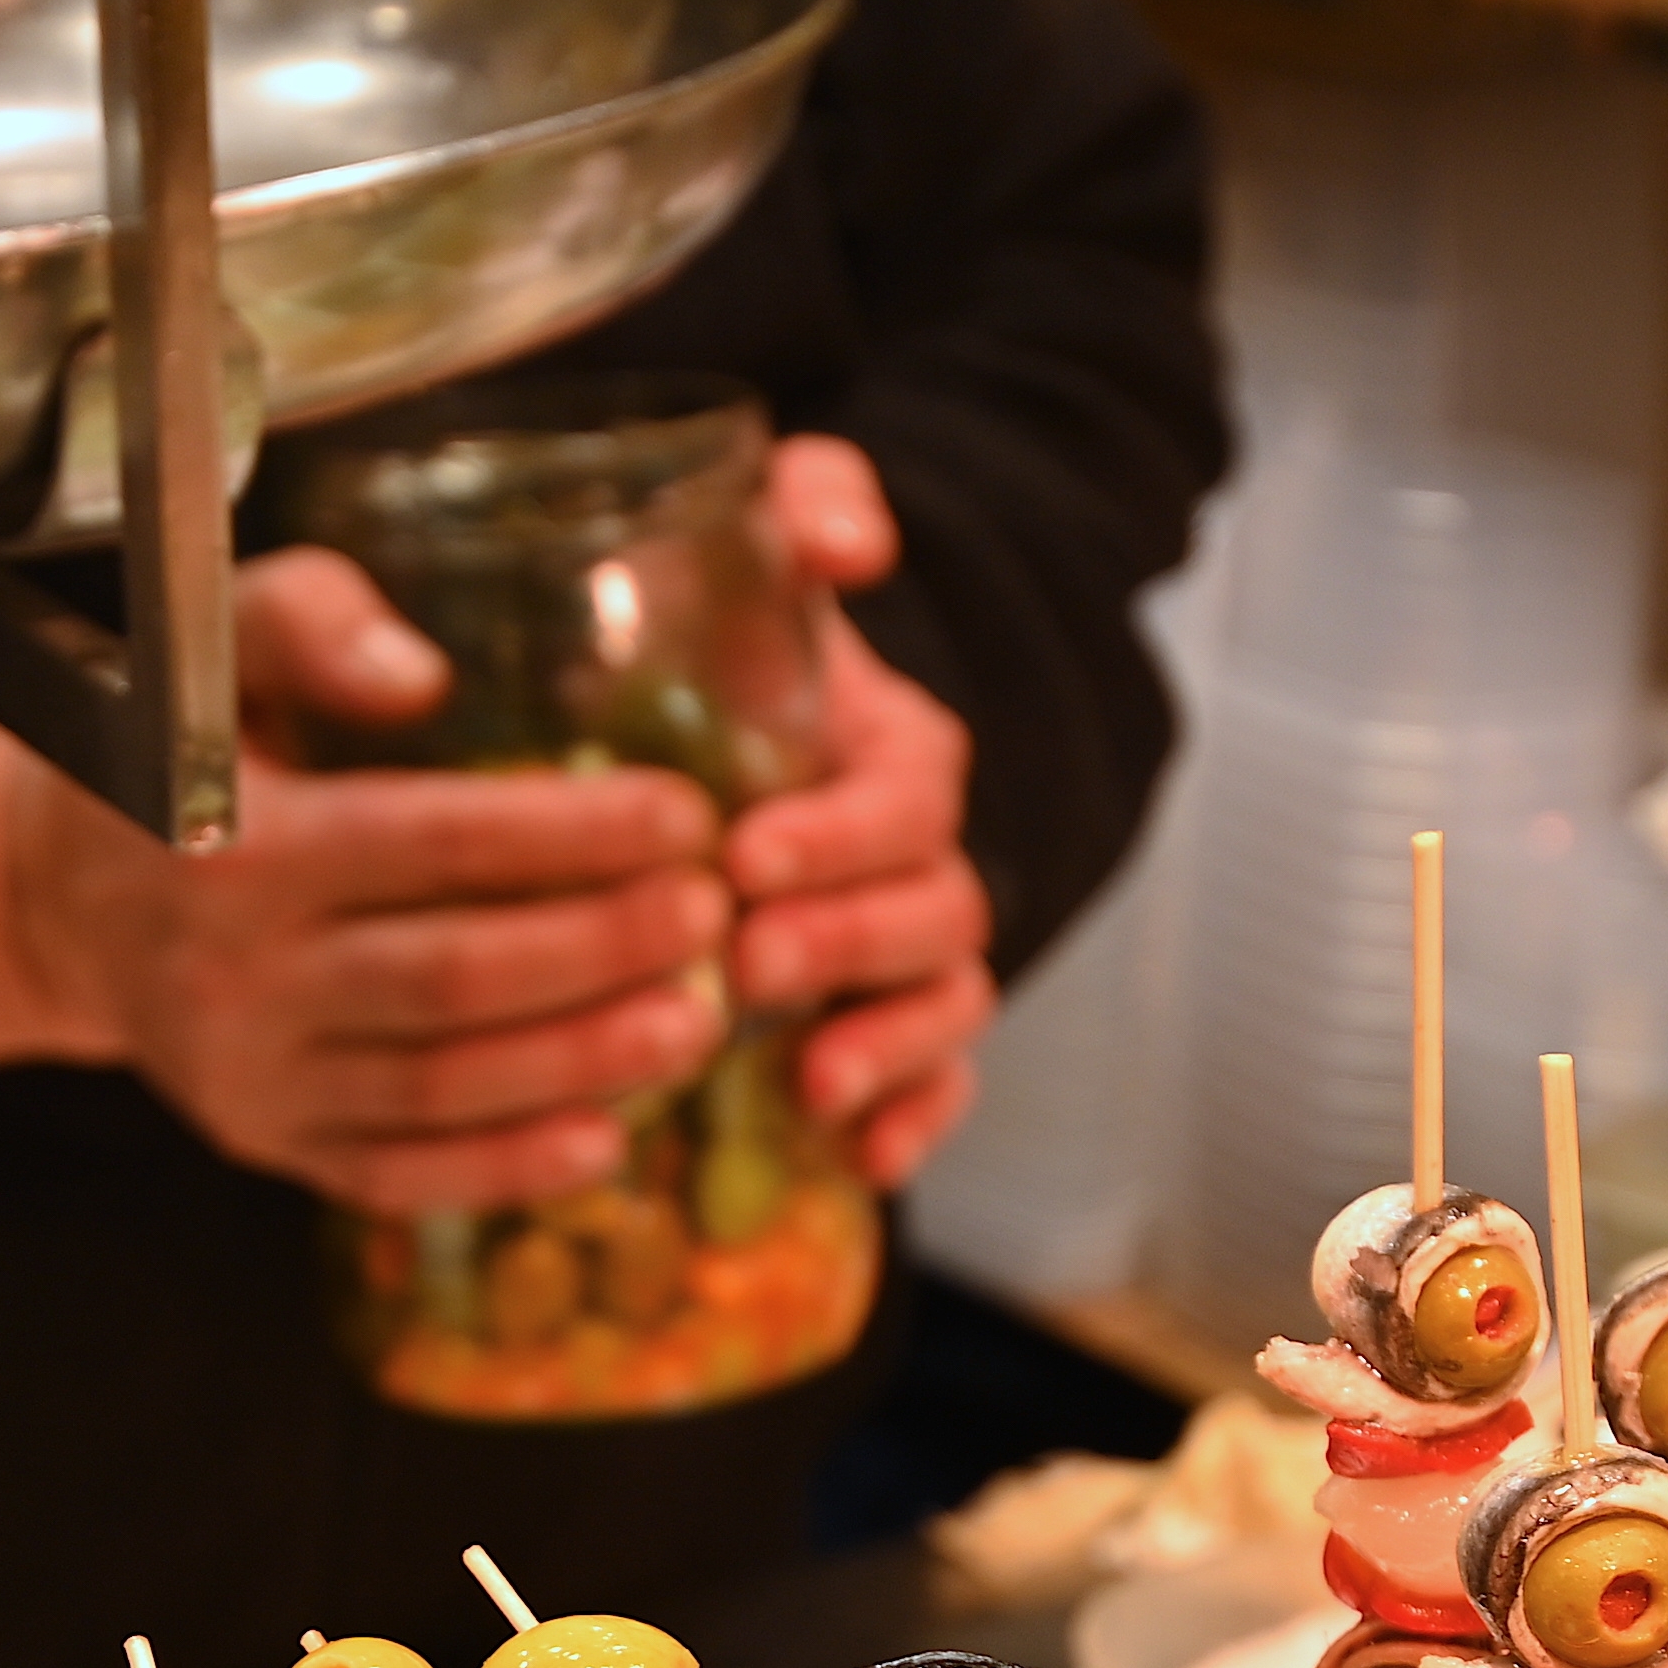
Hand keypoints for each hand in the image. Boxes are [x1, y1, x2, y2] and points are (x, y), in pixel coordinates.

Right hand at [1, 551, 733, 1212]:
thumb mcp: (211, 645)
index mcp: (232, 842)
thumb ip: (313, 620)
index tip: (686, 817)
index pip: (432, 842)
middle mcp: (233, 973)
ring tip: (698, 1022)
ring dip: (584, 1063)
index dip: (572, 835)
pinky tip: (606, 1140)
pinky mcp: (263, 1141)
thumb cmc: (172, 745)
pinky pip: (398, 1175)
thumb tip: (423, 676)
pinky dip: (506, 1169)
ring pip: (444, 1087)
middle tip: (715, 918)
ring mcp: (248, 1075)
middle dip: (603, 951)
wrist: (53, 894)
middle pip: (457, 978)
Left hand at [731, 434, 996, 1187]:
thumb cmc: (734, 643)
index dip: (839, 833)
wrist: (721, 729)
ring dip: (887, 1045)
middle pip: (930, 910)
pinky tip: (861, 1160)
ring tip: (810, 1080)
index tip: (744, 855)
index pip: (904, 794)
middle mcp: (917, 857)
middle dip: (847, 942)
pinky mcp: (891, 1031)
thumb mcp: (764, 544)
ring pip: (946, 1005)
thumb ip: (811, 507)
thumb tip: (849, 544)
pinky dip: (913, 1123)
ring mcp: (909, 954)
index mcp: (893, 751)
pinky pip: (938, 1087)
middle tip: (747, 963)